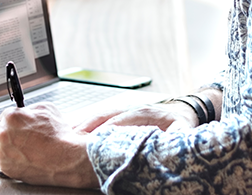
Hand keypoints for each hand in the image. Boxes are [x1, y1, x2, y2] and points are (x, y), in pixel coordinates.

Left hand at [0, 102, 98, 188]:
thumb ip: (29, 109)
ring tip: (23, 148)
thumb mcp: (47, 109)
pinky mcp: (6, 168)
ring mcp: (3, 153)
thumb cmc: (59, 135)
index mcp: (11, 117)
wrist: (66, 159)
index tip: (14, 122)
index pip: (1, 114)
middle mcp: (3, 134)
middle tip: (2, 130)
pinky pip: (4, 161)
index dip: (10, 118)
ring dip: (6, 145)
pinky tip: (26, 158)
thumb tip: (23, 112)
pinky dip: (12, 159)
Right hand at [75, 102, 197, 132]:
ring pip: (100, 115)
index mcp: (145, 113)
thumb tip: (168, 143)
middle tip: (71, 138)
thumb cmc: (182, 125)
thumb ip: (174, 137)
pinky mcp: (121, 115)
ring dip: (84, 124)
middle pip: (105, 115)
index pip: (121, 120)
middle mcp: (132, 109)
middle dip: (87, 126)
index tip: (91, 140)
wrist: (183, 112)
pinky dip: (87, 123)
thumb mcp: (183, 132)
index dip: (106, 130)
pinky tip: (75, 130)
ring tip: (68, 134)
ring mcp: (125, 110)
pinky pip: (101, 117)